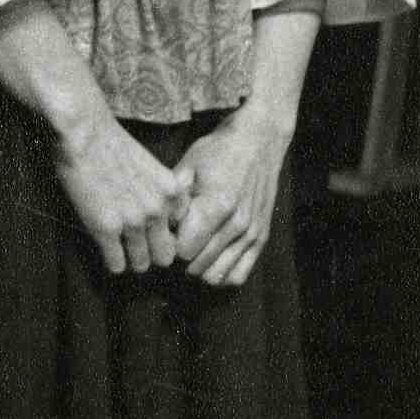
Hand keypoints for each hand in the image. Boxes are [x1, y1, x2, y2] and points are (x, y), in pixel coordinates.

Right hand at [52, 116, 191, 276]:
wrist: (82, 132)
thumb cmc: (111, 143)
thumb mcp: (152, 166)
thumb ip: (162, 193)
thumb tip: (160, 218)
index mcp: (172, 194)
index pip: (180, 234)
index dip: (163, 234)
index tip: (150, 231)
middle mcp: (158, 211)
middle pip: (165, 256)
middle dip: (151, 253)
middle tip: (135, 245)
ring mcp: (133, 222)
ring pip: (141, 264)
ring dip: (130, 258)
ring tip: (118, 248)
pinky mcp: (105, 228)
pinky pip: (117, 265)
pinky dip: (111, 261)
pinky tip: (104, 248)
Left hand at [172, 108, 290, 286]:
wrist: (257, 143)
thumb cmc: (216, 152)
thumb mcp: (187, 166)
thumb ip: (172, 200)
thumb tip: (158, 228)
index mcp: (216, 205)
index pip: (183, 249)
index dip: (168, 244)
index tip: (163, 232)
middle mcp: (237, 224)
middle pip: (198, 265)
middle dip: (179, 258)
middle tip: (173, 241)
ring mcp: (251, 234)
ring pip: (217, 275)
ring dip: (198, 267)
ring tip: (190, 249)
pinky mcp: (261, 239)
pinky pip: (238, 275)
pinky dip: (221, 274)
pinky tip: (209, 259)